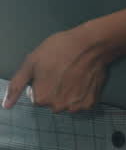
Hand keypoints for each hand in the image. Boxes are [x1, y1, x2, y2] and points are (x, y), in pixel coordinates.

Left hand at [2, 8, 125, 113]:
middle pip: (52, 101)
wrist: (92, 44)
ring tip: (75, 75)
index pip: (37, 96)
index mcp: (40, 98)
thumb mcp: (32, 62)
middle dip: (55, 90)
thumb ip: (17, 85)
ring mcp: (75, 106)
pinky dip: (82, 95)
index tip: (51, 70)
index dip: (43, 82)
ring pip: (66, 103)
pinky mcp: (90, 103)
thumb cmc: (59, 49)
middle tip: (63, 72)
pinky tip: (84, 81)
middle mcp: (57, 107)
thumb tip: (6, 105)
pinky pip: (81, 103)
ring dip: (68, 94)